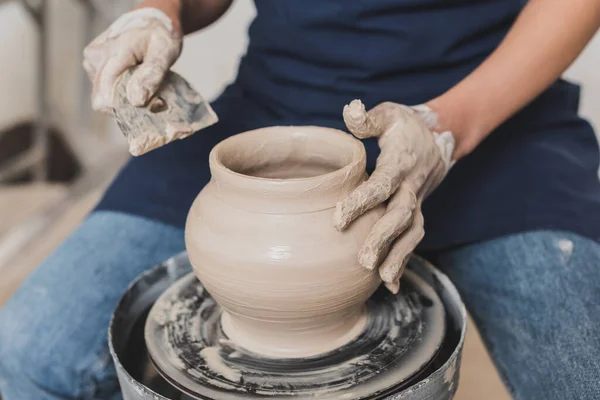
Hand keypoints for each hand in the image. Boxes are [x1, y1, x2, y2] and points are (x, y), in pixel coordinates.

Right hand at [83, 7, 182, 112]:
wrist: (152, 19)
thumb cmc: (160, 34)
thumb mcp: (165, 52)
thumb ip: (152, 75)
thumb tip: (136, 100)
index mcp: (114, 52)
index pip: (104, 94)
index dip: (123, 109)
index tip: (149, 105)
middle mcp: (96, 56)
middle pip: (103, 97)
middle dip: (128, 103)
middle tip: (155, 96)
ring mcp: (91, 60)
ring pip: (104, 94)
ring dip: (126, 96)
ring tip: (145, 83)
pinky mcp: (92, 65)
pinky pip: (104, 88)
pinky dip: (121, 89)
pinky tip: (135, 79)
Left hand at [333, 100, 454, 292]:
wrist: (439, 138)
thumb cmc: (405, 126)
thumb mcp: (389, 114)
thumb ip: (367, 118)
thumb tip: (349, 109)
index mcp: (400, 164)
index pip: (382, 185)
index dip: (362, 202)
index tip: (339, 218)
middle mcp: (411, 187)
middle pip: (400, 216)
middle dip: (383, 239)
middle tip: (362, 261)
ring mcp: (417, 203)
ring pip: (411, 234)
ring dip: (399, 257)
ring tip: (383, 280)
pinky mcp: (416, 214)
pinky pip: (412, 240)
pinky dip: (404, 261)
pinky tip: (390, 285)